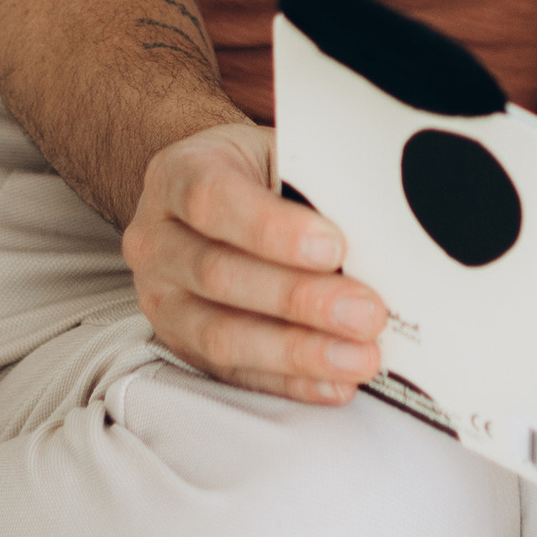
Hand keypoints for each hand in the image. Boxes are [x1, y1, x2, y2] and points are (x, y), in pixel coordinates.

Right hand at [122, 121, 389, 403]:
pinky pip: (234, 374)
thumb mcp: (279, 153)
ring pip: (220, 335)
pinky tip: (334, 383)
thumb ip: (317, 179)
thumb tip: (380, 218)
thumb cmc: (259, 175)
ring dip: (297, 352)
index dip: (272, 229)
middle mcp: (157, 240)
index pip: (213, 199)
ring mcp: (163, 300)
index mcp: (177, 175)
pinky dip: (290, 382)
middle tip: (365, 312)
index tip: (333, 246)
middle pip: (219, 275)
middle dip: (299, 300)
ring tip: (359, 357)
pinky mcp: (183, 347)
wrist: (218, 198)